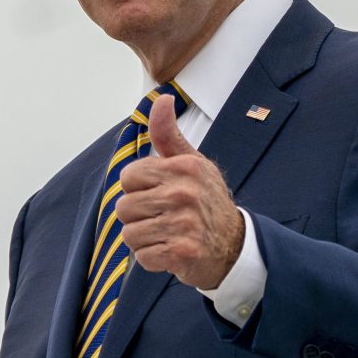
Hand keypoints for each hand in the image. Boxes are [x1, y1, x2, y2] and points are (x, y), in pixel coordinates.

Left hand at [117, 94, 245, 289]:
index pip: (128, 176)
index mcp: (183, 168)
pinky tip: (170, 250)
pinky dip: (152, 258)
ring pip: (130, 233)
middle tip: (162, 217)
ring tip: (166, 233)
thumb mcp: (191, 162)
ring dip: (144, 238)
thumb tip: (162, 99)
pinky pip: (142, 256)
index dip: (137, 187)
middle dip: (138, 215)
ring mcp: (184, 224)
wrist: (234, 245)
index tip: (157, 192)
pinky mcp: (182, 253)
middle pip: (124, 207)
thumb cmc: (206, 200)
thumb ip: (168, 134)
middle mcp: (184, 193)